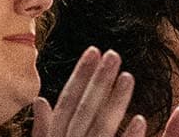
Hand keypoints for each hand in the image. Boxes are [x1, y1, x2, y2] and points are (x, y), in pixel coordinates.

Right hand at [32, 47, 146, 136]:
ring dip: (115, 102)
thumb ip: (44, 130)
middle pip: (83, 112)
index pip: (65, 105)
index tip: (93, 50)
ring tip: (128, 77)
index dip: (79, 76)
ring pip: (101, 129)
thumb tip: (39, 100)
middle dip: (98, 82)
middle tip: (113, 55)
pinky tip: (140, 119)